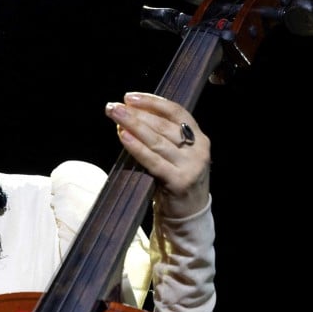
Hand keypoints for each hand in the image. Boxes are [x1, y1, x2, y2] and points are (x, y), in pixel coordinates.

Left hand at [105, 92, 210, 218]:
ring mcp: (190, 166)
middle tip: (113, 106)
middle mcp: (198, 149)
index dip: (152, 102)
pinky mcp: (179, 181)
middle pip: (163, 125)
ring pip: (158, 140)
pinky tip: (123, 136)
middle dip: (136, 113)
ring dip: (133, 125)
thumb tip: (130, 114)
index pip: (176, 112)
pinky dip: (137, 147)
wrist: (188, 214)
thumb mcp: (176, 154)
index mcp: (199, 137)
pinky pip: (153, 161)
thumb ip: (162, 135)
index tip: (129, 97)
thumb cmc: (176, 178)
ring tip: (115, 116)